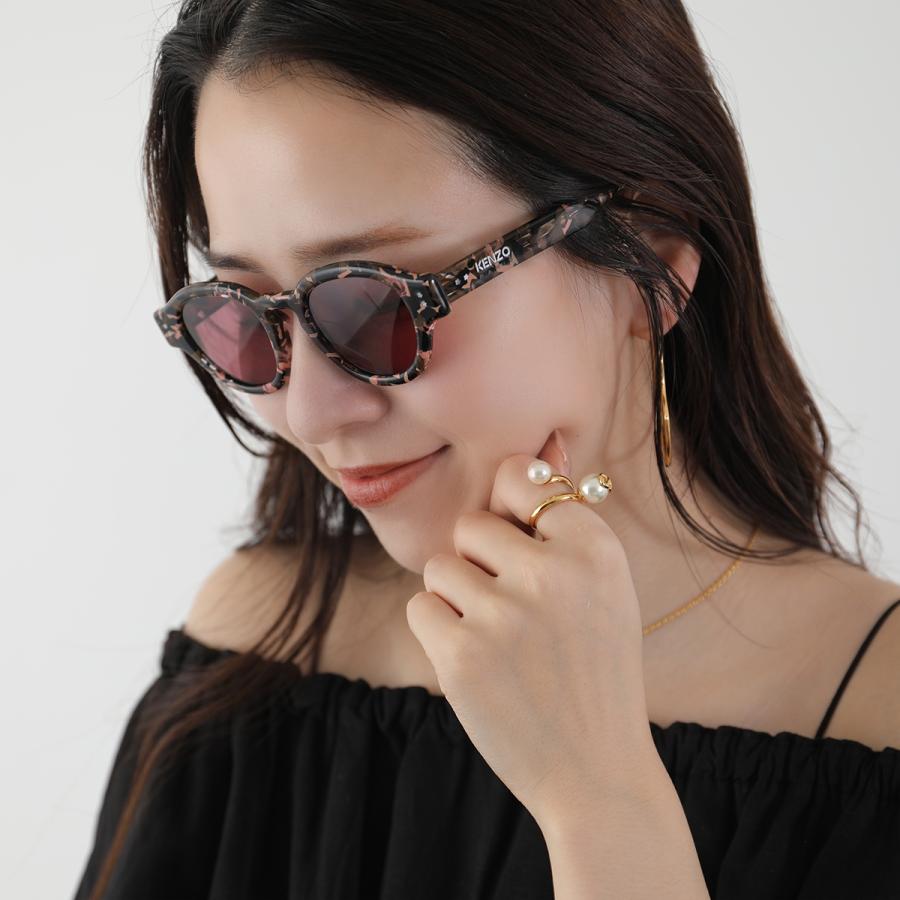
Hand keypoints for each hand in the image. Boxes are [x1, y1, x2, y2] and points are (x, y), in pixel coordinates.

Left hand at [406, 428, 662, 826]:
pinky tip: (477, 663)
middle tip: (514, 610)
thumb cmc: (593, 668)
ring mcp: (507, 615)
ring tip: (499, 641)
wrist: (597, 770)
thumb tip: (535, 453)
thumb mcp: (605, 588)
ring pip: (441, 567)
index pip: (518, 477)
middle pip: (471, 524)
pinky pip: (420, 607)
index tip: (520, 543)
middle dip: (480, 561)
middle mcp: (554, 572)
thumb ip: (564, 525)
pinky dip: (438, 632)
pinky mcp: (463, 656)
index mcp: (596, 547)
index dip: (509, 509)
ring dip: (457, 599)